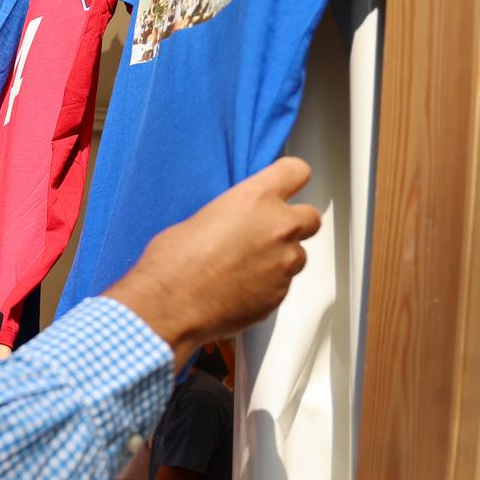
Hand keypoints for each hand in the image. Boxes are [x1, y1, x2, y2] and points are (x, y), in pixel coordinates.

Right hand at [105, 156, 320, 365]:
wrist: (168, 308)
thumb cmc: (173, 265)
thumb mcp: (199, 220)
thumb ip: (231, 217)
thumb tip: (234, 226)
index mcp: (256, 199)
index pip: (296, 172)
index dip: (290, 179)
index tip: (287, 185)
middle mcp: (278, 228)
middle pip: (310, 218)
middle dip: (292, 225)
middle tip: (265, 233)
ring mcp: (283, 264)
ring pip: (297, 256)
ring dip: (279, 259)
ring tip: (244, 268)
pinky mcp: (279, 296)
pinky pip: (281, 286)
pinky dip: (266, 286)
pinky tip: (237, 289)